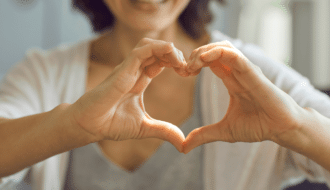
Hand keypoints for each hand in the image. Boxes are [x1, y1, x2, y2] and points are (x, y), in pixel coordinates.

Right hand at [69, 38, 187, 151]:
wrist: (90, 126)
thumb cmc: (111, 124)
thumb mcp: (145, 128)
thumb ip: (164, 131)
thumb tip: (183, 143)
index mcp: (140, 80)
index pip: (160, 61)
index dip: (176, 62)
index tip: (189, 73)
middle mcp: (134, 71)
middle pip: (157, 50)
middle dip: (175, 54)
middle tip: (188, 68)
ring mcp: (128, 69)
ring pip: (149, 45)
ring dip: (168, 48)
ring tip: (180, 61)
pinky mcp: (122, 71)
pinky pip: (141, 51)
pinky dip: (158, 48)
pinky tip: (171, 55)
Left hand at [183, 41, 303, 153]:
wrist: (281, 130)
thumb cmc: (258, 126)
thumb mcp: (224, 131)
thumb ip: (203, 135)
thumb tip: (183, 147)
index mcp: (231, 80)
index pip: (210, 62)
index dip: (194, 63)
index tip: (182, 73)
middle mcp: (237, 72)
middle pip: (214, 50)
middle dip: (195, 54)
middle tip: (184, 68)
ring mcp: (245, 71)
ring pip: (223, 48)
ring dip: (204, 51)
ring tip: (192, 64)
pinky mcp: (253, 73)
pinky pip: (235, 56)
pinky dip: (218, 52)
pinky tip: (204, 59)